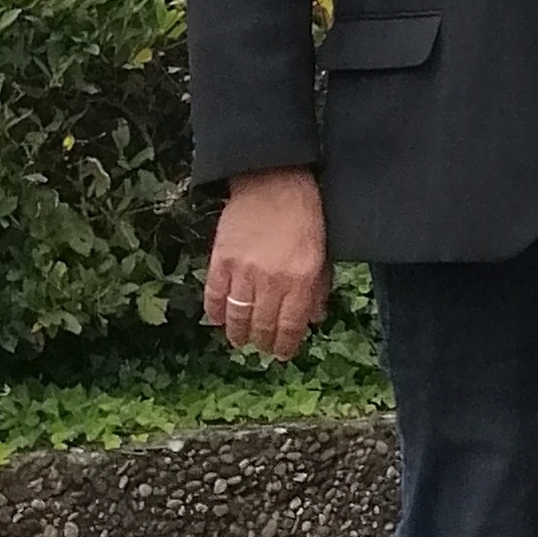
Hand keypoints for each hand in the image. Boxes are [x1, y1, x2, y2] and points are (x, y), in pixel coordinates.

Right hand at [205, 170, 332, 365]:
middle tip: (262, 348)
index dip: (286, 345)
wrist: (274, 182)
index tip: (283, 354)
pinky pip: (214, 296)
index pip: (291, 326)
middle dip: (263, 342)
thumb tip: (314, 319)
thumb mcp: (323, 253)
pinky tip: (219, 320)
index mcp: (301, 280)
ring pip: (237, 316)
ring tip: (240, 340)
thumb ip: (318, 289)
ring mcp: (243, 272)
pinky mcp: (221, 260)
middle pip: (262, 326)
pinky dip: (216, 312)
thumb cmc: (305, 216)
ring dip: (238, 333)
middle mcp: (272, 281)